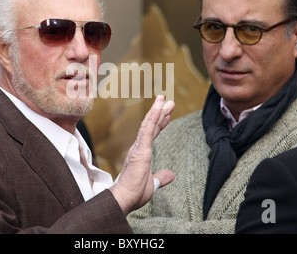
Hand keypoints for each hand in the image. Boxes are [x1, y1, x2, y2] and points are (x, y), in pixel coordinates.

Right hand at [110, 95, 174, 214]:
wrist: (124, 198)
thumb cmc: (134, 193)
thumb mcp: (153, 184)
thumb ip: (161, 177)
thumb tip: (171, 175)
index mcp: (140, 154)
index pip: (152, 135)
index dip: (159, 124)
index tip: (166, 115)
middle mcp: (138, 148)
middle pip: (151, 126)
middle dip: (160, 113)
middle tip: (169, 102)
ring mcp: (139, 147)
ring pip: (148, 124)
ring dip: (157, 110)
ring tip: (164, 98)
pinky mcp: (141, 149)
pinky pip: (148, 129)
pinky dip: (154, 117)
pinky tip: (159, 107)